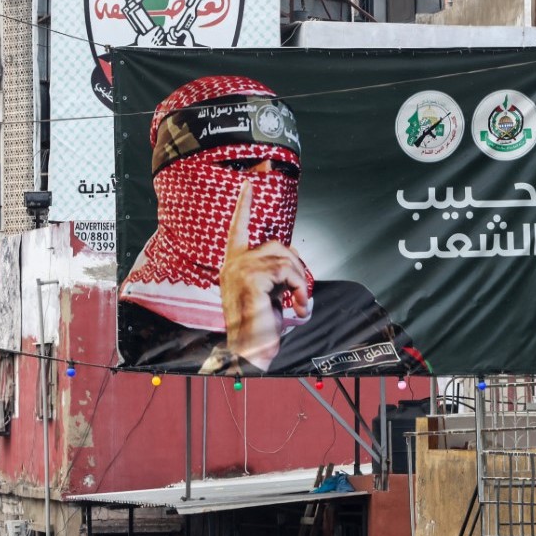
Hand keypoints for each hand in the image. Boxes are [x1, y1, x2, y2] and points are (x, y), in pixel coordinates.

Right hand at [218, 181, 309, 370]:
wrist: (250, 352)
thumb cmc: (259, 329)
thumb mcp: (269, 294)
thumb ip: (275, 272)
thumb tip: (293, 256)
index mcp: (233, 266)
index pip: (237, 228)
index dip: (244, 205)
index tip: (249, 183)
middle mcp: (232, 264)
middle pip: (276, 246)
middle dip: (296, 267)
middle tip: (302, 295)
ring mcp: (239, 270)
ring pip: (283, 257)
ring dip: (300, 281)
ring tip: (301, 304)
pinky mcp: (251, 278)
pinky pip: (286, 272)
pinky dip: (300, 289)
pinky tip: (300, 307)